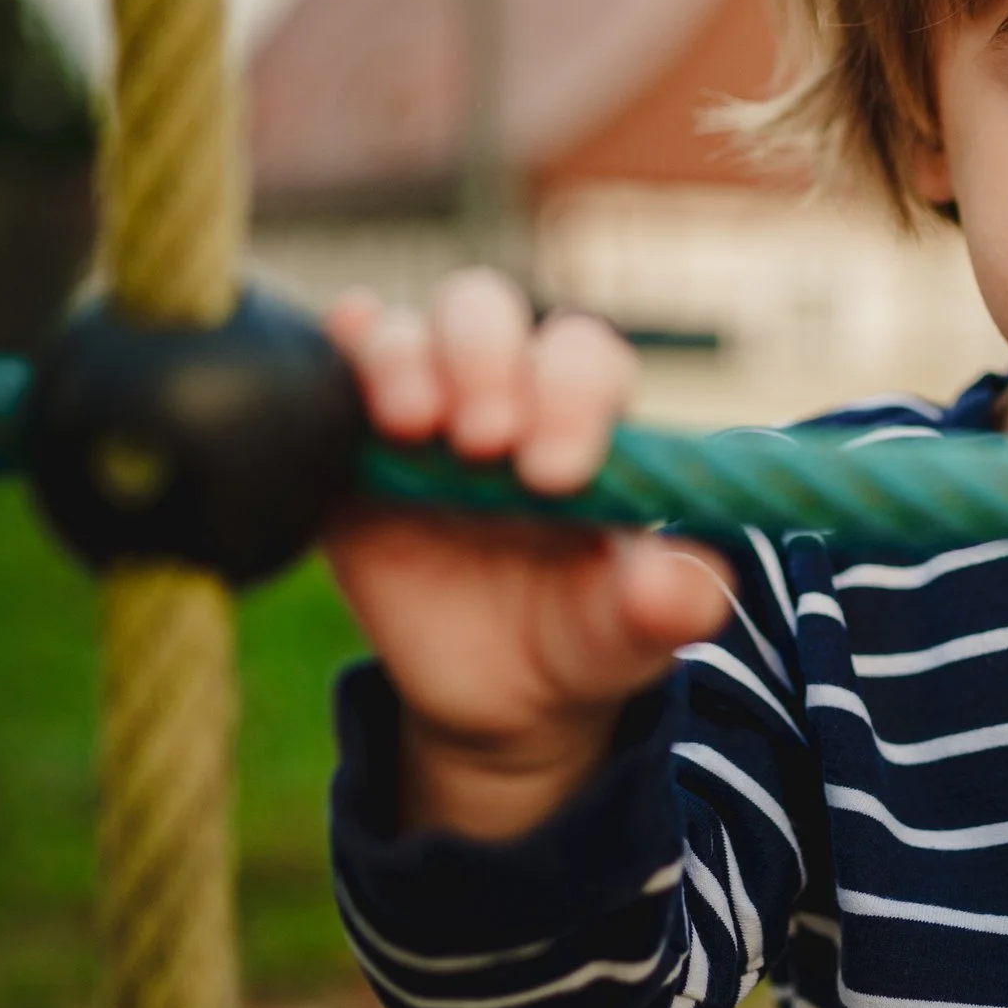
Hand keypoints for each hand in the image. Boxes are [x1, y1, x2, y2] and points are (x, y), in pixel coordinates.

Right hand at [322, 269, 730, 841]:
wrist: (503, 695)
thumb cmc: (585, 636)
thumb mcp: (638, 634)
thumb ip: (671, 604)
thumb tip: (666, 582)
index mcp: (590, 419)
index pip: (585, 359)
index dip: (572, 394)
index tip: (558, 474)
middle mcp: (506, 393)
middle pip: (489, 312)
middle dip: (486, 359)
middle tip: (486, 443)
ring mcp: (425, 412)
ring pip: (408, 330)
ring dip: (407, 360)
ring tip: (418, 425)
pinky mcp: (350, 448)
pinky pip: (336, 368)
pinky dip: (340, 351)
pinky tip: (342, 370)